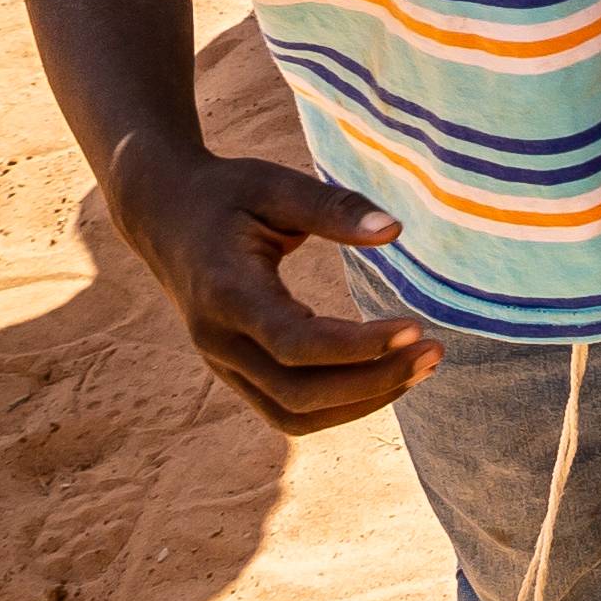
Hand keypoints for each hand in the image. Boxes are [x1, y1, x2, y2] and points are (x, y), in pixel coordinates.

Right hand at [117, 148, 434, 430]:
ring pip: (293, 415)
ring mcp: (222, 364)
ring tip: (421, 369)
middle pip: (298, 392)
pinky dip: (339, 406)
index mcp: (225, 293)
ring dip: (361, 403)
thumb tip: (394, 231)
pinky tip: (385, 376)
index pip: (294, 343)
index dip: (358, 347)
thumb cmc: (225, 193)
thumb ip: (334, 207)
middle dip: (373, 381)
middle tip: (436, 353)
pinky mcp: (234, 372)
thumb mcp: (275, 184)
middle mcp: (217, 340)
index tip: (416, 327)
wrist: (164, 214)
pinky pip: (287, 411)